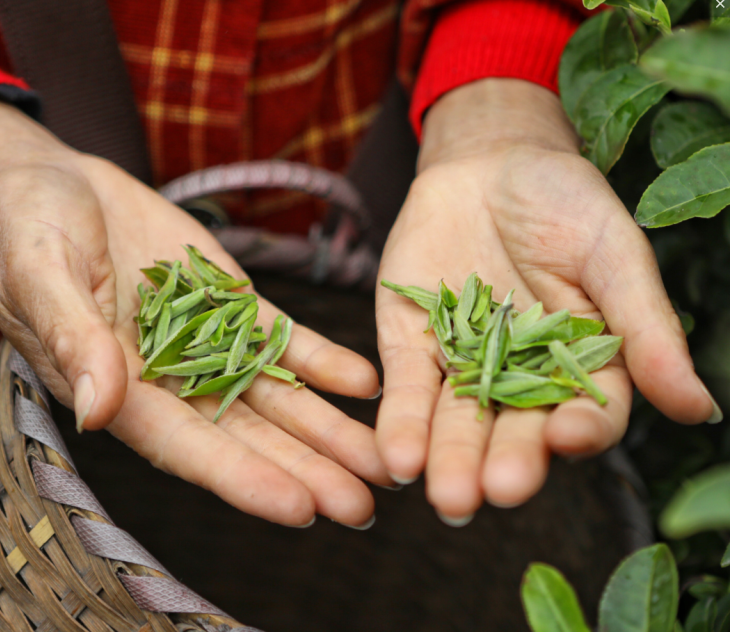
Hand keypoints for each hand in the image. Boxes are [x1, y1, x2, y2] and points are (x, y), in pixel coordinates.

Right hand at [0, 101, 390, 526]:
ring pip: (276, 397)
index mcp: (118, 387)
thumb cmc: (28, 227)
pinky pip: (283, 340)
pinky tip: (364, 382)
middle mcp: (170, 379)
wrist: (59, 185)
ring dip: (328, 429)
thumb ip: (72, 336)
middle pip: (245, 435)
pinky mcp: (232, 306)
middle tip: (362, 508)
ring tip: (381, 461)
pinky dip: (322, 361)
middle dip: (303, 471)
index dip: (240, 479)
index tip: (298, 508)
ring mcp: (208, 343)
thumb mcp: (39, 272)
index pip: (184, 446)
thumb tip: (97, 409)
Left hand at [375, 79, 719, 523]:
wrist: (486, 162)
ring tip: (441, 494)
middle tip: (486, 494)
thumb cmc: (563, 201)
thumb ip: (645, 326)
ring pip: (457, 420)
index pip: (587, 411)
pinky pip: (406, 388)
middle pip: (514, 429)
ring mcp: (463, 366)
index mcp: (581, 363)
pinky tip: (395, 455)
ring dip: (447, 457)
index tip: (567, 438)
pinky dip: (401, 420)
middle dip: (500, 461)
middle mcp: (521, 378)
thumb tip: (697, 408)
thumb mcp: (613, 253)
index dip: (580, 428)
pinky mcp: (412, 347)